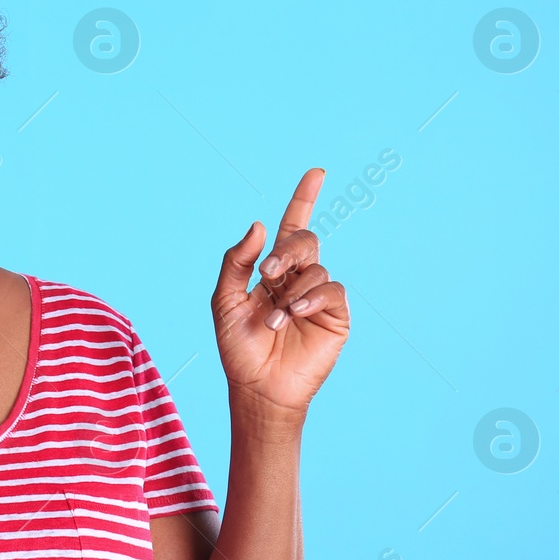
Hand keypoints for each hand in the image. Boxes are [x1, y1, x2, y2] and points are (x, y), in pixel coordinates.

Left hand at [211, 168, 349, 424]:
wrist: (257, 387)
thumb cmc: (238, 347)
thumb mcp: (224, 300)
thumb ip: (236, 262)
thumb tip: (258, 226)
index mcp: (272, 271)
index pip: (291, 227)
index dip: (303, 199)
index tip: (316, 172)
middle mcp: (298, 278)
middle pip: (305, 241)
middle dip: (287, 251)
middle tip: (268, 273)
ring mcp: (317, 296)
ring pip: (315, 268)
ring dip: (290, 292)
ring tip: (274, 320)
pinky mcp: (334, 316)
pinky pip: (330, 290)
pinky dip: (310, 298)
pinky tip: (295, 314)